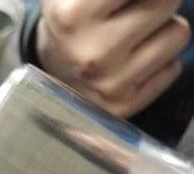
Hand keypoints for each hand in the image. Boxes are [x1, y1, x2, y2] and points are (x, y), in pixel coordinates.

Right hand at [37, 0, 190, 116]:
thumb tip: (160, 1)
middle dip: (151, 2)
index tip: (122, 3)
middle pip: (168, 1)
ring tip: (128, 38)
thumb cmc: (73, 18)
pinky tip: (130, 63)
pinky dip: (158, 61)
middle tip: (124, 16)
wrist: (51, 69)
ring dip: (159, 30)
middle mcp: (91, 56)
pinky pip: (173, 68)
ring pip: (178, 34)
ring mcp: (108, 85)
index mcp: (72, 16)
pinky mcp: (123, 106)